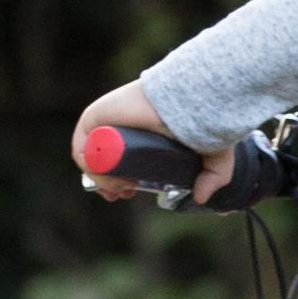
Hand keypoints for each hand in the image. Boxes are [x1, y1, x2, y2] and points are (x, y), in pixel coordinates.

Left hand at [75, 81, 236, 206]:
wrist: (186, 100)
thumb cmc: (199, 119)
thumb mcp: (212, 154)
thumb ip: (215, 176)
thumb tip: (201, 198)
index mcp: (136, 133)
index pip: (116, 161)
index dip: (118, 182)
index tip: (129, 193)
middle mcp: (118, 128)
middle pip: (100, 164)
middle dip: (108, 185)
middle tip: (124, 194)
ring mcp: (104, 122)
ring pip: (91, 161)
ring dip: (101, 180)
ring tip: (121, 187)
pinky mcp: (93, 118)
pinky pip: (82, 150)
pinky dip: (89, 168)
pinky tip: (107, 178)